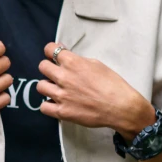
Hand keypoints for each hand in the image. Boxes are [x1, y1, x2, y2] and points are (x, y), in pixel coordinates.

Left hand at [36, 42, 154, 137]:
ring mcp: (61, 95)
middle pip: (42, 67)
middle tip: (56, 73)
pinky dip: (48, 105)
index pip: (49, 49)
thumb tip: (66, 55)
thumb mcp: (97, 64)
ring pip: (40, 86)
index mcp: (72, 62)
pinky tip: (56, 103)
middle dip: (49, 68)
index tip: (54, 56)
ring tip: (57, 89)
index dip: (51, 52)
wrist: (121, 107)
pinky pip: (44, 107)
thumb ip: (78, 60)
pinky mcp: (62, 112)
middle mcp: (64, 77)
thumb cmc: (113, 85)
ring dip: (47, 86)